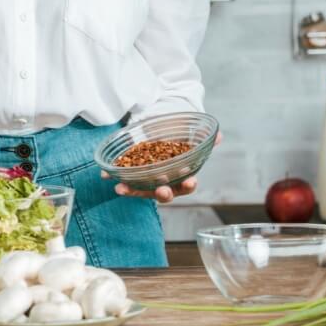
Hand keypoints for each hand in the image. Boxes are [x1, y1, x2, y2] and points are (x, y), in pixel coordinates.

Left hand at [102, 129, 220, 203]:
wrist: (163, 132)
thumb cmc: (179, 139)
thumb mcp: (190, 136)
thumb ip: (204, 138)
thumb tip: (218, 136)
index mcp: (181, 177)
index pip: (186, 185)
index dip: (188, 184)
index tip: (189, 180)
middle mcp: (165, 183)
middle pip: (165, 194)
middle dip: (163, 194)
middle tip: (162, 190)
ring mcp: (148, 182)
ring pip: (142, 190)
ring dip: (132, 191)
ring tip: (121, 189)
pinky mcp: (134, 176)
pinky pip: (127, 181)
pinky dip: (117, 179)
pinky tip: (106, 176)